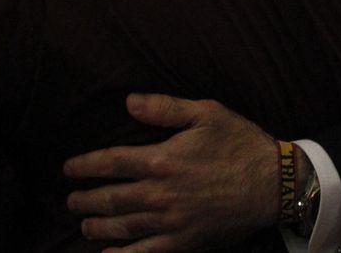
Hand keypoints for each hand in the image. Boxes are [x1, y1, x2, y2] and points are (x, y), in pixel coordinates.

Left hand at [64, 94, 280, 251]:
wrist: (272, 184)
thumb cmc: (240, 143)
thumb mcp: (206, 113)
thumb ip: (165, 107)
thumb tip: (129, 102)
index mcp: (161, 159)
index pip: (110, 162)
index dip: (84, 166)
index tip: (68, 169)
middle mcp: (160, 193)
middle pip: (110, 199)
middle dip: (85, 200)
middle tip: (70, 201)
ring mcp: (170, 222)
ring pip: (122, 227)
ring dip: (97, 227)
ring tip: (84, 226)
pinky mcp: (183, 241)